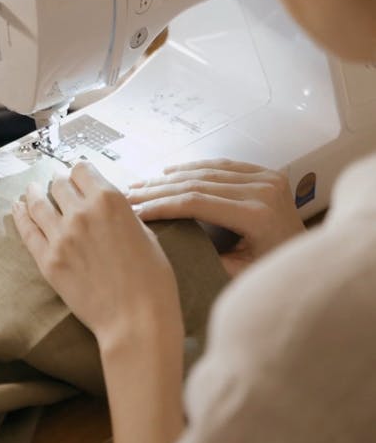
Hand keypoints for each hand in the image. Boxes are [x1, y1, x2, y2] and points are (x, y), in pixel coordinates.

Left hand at [12, 160, 182, 350]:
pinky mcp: (47, 260)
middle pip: (59, 184)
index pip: (83, 170)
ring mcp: (61, 236)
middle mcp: (82, 211)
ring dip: (34, 193)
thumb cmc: (152, 280)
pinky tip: (17, 207)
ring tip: (31, 189)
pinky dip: (20, 215)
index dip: (80, 171)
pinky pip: (27, 230)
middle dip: (60, 182)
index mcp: (110, 200)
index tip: (79, 175)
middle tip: (58, 183)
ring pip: (38, 203)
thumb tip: (110, 209)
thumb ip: (123, 215)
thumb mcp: (146, 234)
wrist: (136, 319)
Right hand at [127, 159, 305, 276]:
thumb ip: (205, 259)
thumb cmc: (273, 276)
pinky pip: (223, 166)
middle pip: (199, 183)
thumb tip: (165, 246)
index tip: (136, 212)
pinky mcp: (268, 174)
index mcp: (256, 216)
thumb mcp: (239, 276)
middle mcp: (263, 190)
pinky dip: (194, 168)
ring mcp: (268, 178)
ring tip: (141, 184)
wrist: (313, 265)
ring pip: (208, 171)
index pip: (196, 202)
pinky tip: (169, 173)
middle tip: (129, 195)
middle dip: (159, 189)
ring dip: (171, 177)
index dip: (162, 205)